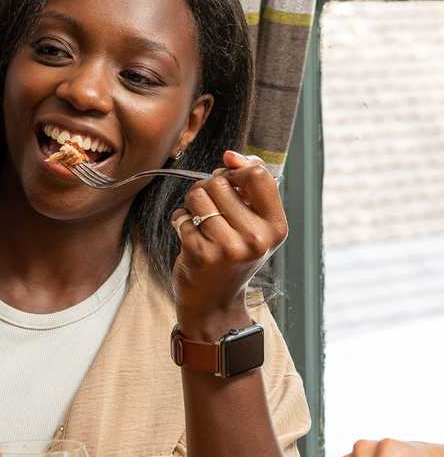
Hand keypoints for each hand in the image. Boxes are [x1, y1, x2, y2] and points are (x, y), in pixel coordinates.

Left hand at [170, 150, 287, 339]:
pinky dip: (180, 222)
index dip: (236, 169)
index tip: (227, 176)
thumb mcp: (254, 224)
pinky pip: (182, 216)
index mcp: (276, 227)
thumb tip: (230, 155)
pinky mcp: (202, 253)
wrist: (214, 301)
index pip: (258, 174)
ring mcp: (229, 247)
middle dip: (207, 188)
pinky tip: (189, 238)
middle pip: (220, 181)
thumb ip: (248, 187)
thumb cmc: (233, 255)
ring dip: (191, 205)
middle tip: (210, 211)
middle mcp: (257, 238)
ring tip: (199, 223)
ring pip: (198, 195)